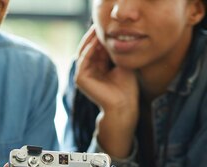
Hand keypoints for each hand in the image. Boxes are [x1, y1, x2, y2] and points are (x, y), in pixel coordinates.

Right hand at [74, 27, 138, 156]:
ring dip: (90, 40)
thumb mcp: (120, 63)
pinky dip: (89, 50)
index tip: (106, 25)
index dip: (99, 36)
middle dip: (93, 36)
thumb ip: (112, 51)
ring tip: (97, 29)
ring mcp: (82, 75)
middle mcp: (88, 71)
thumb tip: (111, 34)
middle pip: (87, 48)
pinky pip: (83, 60)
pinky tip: (96, 42)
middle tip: (99, 23)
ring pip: (83, 52)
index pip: (95, 48)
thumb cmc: (126, 86)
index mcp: (97, 68)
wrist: (124, 104)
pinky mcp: (80, 79)